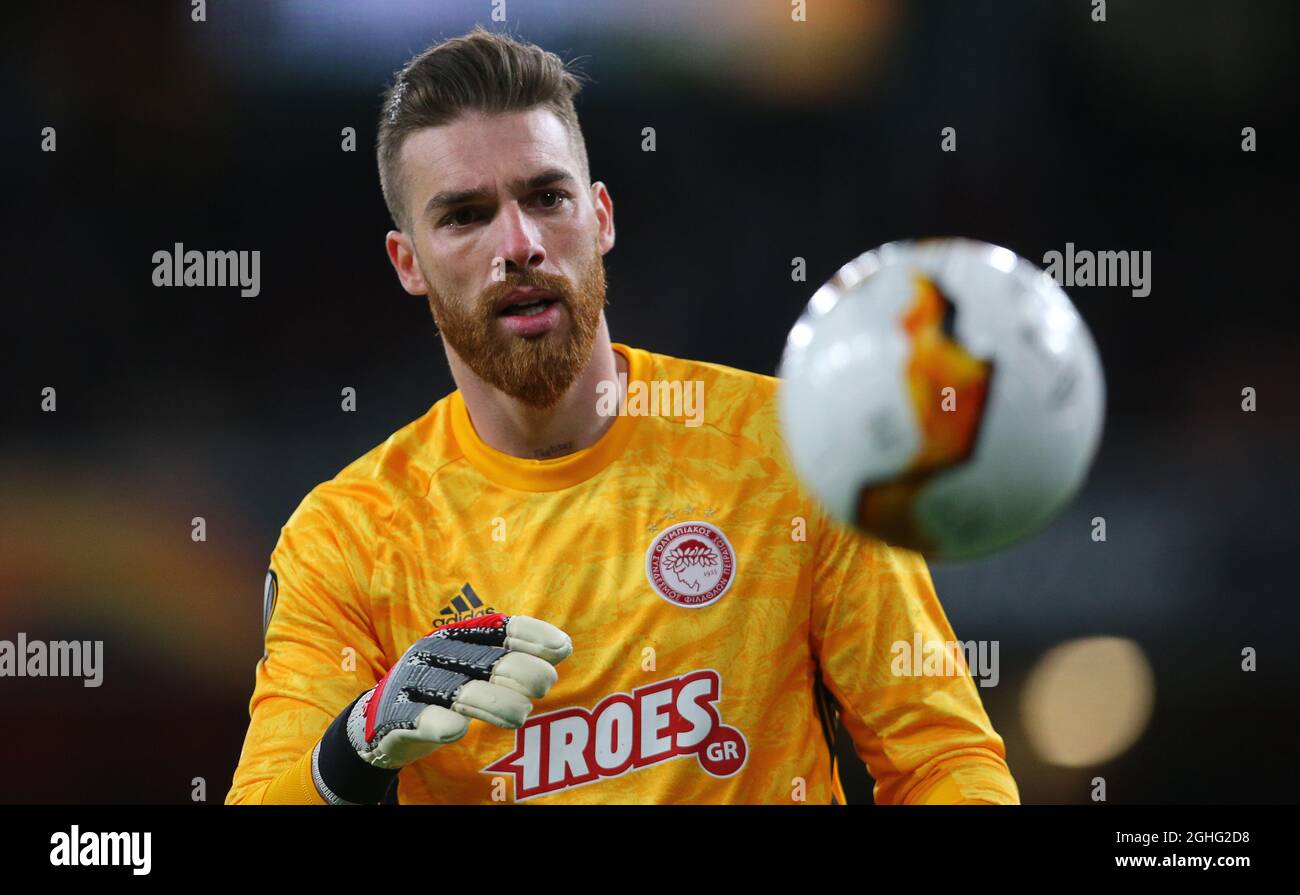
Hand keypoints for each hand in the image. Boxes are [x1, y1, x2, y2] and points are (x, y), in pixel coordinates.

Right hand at [312, 613, 571, 802]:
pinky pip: (419, 718)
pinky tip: (456, 730)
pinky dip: (438, 723)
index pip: (496, 628)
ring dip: (494, 702)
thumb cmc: (443, 689)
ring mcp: (414, 684)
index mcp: (456, 636)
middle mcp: (434, 653)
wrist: (378, 721)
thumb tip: (564, 646)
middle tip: (545, 686)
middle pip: (484, 659)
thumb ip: (514, 657)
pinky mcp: (396, 716)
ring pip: (460, 691)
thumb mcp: (475, 668)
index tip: (561, 649)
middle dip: (520, 670)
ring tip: (521, 715)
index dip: (530, 636)